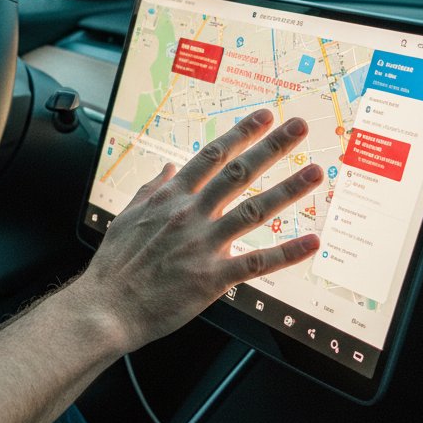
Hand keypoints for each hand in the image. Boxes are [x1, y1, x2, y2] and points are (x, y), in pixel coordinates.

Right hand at [74, 109, 322, 353]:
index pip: (212, 156)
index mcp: (169, 197)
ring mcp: (203, 244)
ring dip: (288, 190)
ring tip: (315, 171)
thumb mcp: (125, 217)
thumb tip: (168, 168)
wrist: (107, 307)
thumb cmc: (114, 266)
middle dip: (272, 147)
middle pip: (239, 173)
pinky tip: (311, 242)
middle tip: (298, 126)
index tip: (264, 116)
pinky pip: (257, 262)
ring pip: (254, 211)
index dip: (241, 133)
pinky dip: (287, 252)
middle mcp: (190, 214)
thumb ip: (150, 190)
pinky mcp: (212, 277)